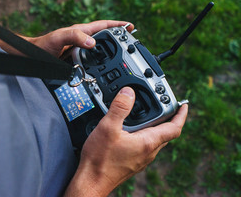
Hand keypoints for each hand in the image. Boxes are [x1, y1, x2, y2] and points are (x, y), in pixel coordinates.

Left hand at [0, 20, 133, 56]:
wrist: (31, 57)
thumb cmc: (42, 45)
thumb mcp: (59, 38)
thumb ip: (75, 36)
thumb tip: (93, 42)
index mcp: (81, 31)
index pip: (104, 25)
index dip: (118, 25)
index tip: (131, 27)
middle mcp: (82, 40)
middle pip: (104, 37)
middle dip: (119, 38)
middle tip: (131, 42)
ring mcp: (79, 50)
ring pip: (99, 50)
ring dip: (111, 52)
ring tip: (122, 56)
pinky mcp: (76, 60)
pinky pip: (92, 60)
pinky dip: (100, 63)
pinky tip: (104, 69)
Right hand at [64, 87, 187, 196]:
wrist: (91, 181)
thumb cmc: (100, 160)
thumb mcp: (108, 128)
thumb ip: (119, 108)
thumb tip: (128, 92)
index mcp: (148, 143)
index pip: (174, 128)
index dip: (181, 114)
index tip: (183, 105)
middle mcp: (148, 153)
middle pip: (166, 134)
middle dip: (168, 119)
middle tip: (165, 106)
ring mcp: (141, 159)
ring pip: (155, 140)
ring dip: (155, 127)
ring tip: (146, 115)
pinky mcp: (133, 162)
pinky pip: (145, 146)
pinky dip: (144, 135)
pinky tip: (130, 131)